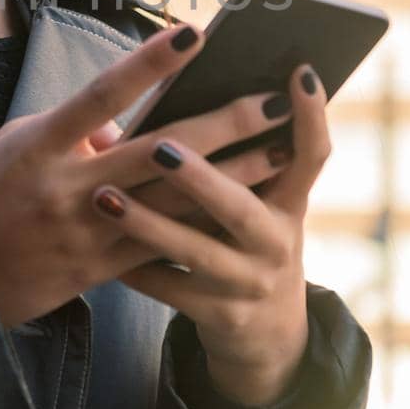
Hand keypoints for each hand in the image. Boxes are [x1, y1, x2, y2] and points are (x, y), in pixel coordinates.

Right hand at [0, 19, 303, 333]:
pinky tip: (247, 206)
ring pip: (176, 200)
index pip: (104, 95)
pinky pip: (164, 242)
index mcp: (42, 145)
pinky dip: (208, 220)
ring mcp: (89, 232)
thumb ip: (77, 125)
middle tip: (273, 99)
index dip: (150, 63)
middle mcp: (70, 188)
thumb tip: (133, 111)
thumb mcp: (21, 143)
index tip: (197, 33)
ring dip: (234, 174)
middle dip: (223, 124)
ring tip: (283, 148)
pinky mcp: (102, 268)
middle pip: (159, 151)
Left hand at [90, 65, 329, 405]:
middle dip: (200, 178)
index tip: (299, 72)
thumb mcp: (260, 206)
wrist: (268, 336)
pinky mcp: (220, 316)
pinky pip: (167, 287)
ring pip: (195, 251)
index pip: (312, 155)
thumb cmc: (248, 242)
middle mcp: (279, 243)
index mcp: (291, 204)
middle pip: (241, 207)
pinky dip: (133, 266)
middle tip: (160, 148)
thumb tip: (186, 96)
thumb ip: (238, 164)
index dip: (311, 116)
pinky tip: (96, 244)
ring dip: (147, 224)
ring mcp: (250, 283)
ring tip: (104, 197)